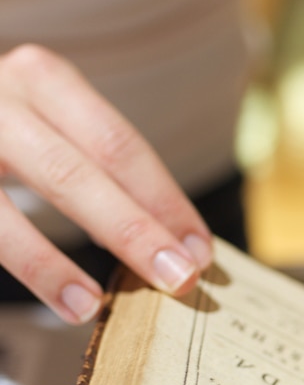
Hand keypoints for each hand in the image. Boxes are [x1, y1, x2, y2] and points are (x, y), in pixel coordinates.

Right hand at [0, 46, 212, 322]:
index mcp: (40, 79)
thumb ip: (97, 170)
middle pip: (73, 172)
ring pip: (2, 209)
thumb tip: (175, 243)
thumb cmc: (6, 132)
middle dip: (132, 231)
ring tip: (96, 306)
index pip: (118, 144)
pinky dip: (19, 266)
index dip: (164, 200)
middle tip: (181, 280)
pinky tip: (48, 300)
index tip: (202, 250)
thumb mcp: (47, 126)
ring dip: (51, 263)